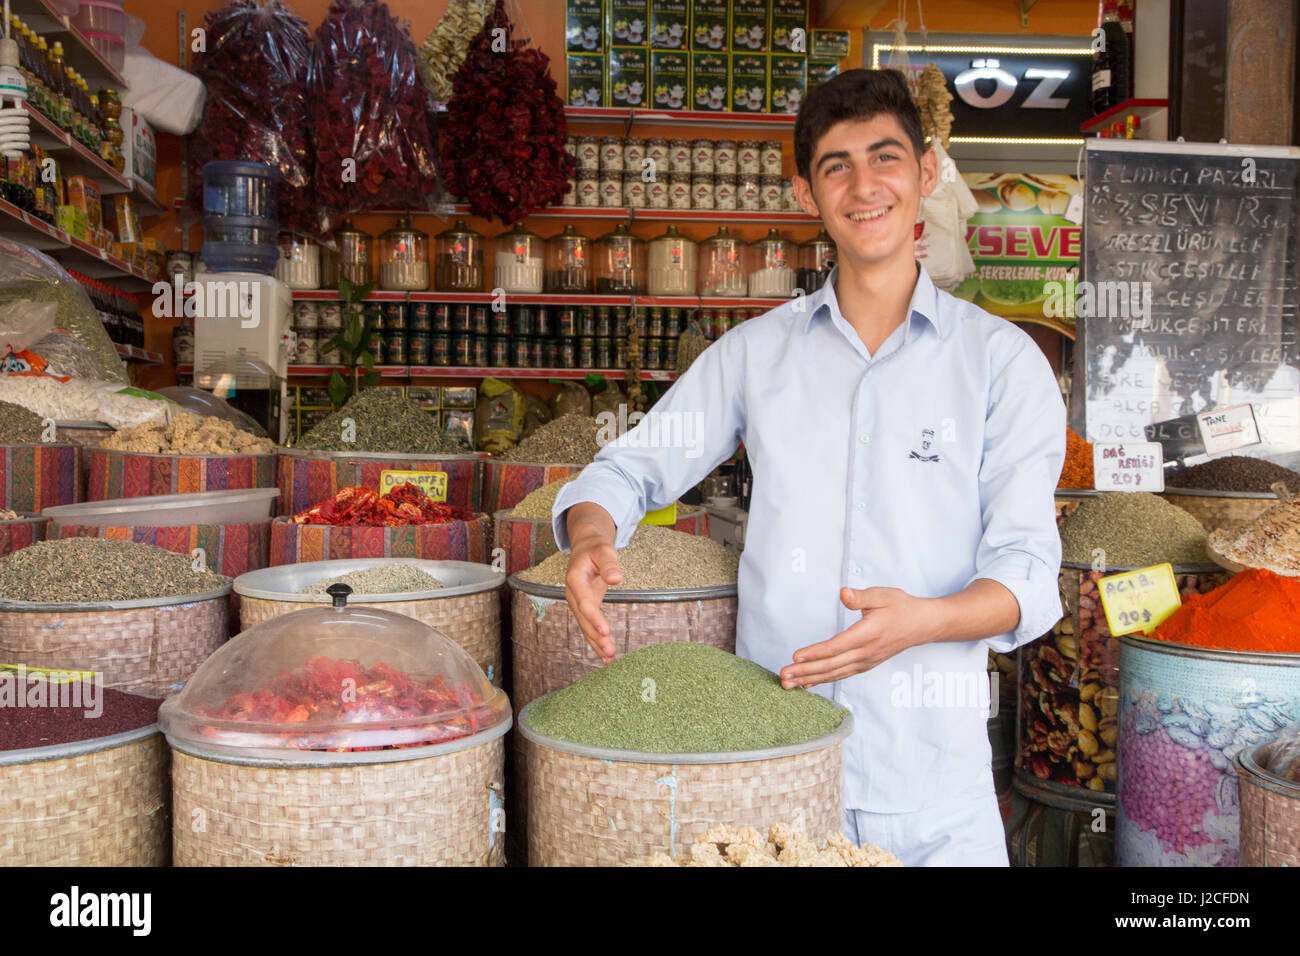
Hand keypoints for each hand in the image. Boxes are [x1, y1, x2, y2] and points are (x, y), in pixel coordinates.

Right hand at [563, 537, 623, 663]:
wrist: (586, 549)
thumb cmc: (595, 549)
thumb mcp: (604, 551)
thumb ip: (609, 564)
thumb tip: (616, 578)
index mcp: (575, 579)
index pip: (584, 602)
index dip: (594, 617)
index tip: (605, 631)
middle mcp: (573, 594)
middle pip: (583, 619)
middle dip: (596, 636)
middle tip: (609, 650)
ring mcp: (577, 603)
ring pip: (585, 626)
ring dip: (596, 643)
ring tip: (610, 658)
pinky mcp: (584, 608)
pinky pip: (588, 626)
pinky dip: (596, 641)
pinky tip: (606, 656)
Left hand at [779, 587, 938, 689]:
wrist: (923, 625)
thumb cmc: (901, 607)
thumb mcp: (882, 595)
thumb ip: (861, 597)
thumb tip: (843, 593)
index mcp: (868, 634)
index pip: (837, 646)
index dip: (815, 653)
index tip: (795, 657)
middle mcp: (866, 652)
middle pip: (831, 665)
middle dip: (805, 672)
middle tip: (783, 677)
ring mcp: (866, 661)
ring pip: (834, 673)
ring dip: (809, 679)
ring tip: (788, 684)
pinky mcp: (865, 665)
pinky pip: (841, 675)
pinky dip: (823, 680)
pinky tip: (806, 684)